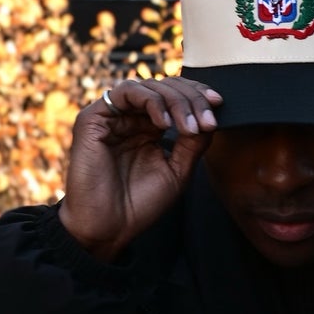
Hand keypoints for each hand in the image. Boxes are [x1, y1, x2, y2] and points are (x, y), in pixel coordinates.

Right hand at [59, 78, 219, 263]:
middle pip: (165, 87)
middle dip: (192, 99)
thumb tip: (211, 116)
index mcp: (149, 127)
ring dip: (176, 100)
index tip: (218, 104)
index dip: (198, 95)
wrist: (109, 227)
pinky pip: (126, 92)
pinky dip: (151, 101)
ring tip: (189, 126)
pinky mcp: (94, 117)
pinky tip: (165, 123)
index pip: (175, 97)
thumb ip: (194, 142)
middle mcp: (130, 118)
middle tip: (207, 120)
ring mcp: (112, 116)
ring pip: (149, 86)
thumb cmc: (140, 204)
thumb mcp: (178, 171)